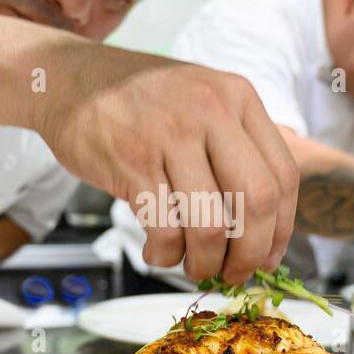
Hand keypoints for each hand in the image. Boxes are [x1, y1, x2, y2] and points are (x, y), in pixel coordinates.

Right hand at [30, 54, 298, 283]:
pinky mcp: (133, 162)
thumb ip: (238, 143)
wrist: (69, 79)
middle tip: (235, 273)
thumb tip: (269, 220)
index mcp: (238, 97)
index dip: (282, 228)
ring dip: (206, 262)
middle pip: (257, 202)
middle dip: (251, 253)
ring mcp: (171, 136)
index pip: (284, 175)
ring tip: (194, 266)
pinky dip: (165, 255)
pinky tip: (158, 250)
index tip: (270, 257)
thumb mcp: (203, 99)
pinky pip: (165, 230)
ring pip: (210, 225)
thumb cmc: (141, 102)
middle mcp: (212, 111)